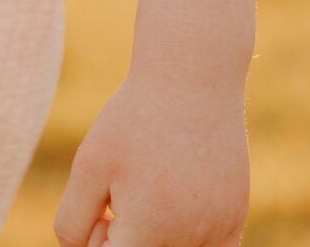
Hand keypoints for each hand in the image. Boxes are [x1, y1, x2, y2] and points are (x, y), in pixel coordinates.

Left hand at [52, 65, 249, 246]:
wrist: (193, 78)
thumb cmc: (135, 119)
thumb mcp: (90, 164)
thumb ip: (74, 221)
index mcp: (147, 232)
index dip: (98, 239)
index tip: (102, 208)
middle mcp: (187, 241)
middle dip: (126, 236)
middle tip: (124, 194)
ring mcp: (217, 233)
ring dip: (157, 235)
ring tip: (153, 192)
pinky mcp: (234, 219)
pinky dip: (191, 239)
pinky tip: (180, 202)